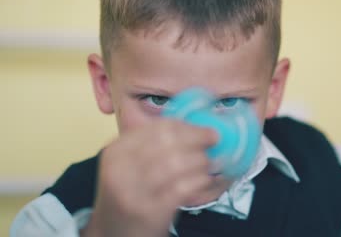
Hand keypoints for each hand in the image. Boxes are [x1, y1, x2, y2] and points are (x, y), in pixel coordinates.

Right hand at [80, 118, 217, 236]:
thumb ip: (152, 144)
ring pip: (176, 163)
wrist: (114, 234)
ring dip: (201, 160)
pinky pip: (183, 188)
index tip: (203, 128)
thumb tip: (193, 126)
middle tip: (214, 139)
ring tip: (211, 162)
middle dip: (197, 138)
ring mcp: (133, 191)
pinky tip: (206, 180)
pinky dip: (200, 180)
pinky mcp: (149, 212)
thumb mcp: (129, 165)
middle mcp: (120, 168)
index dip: (186, 126)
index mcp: (116, 150)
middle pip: (168, 141)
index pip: (157, 127)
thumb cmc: (129, 194)